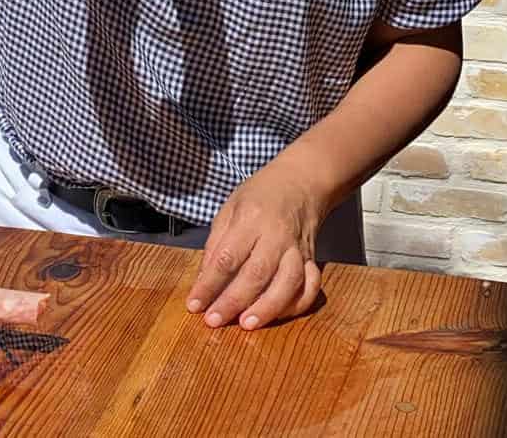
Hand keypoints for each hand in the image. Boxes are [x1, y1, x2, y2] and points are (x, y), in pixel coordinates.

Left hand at [186, 161, 325, 330]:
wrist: (301, 181)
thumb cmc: (261, 194)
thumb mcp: (230, 207)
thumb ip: (216, 243)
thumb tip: (204, 280)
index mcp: (250, 218)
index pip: (227, 257)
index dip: (209, 285)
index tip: (194, 305)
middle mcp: (276, 234)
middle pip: (256, 273)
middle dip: (233, 302)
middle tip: (214, 320)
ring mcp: (297, 248)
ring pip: (287, 283)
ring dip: (267, 308)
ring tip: (246, 324)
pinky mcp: (312, 258)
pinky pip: (310, 286)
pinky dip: (298, 304)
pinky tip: (279, 314)